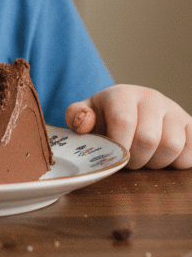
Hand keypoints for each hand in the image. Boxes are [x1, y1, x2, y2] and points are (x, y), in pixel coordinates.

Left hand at [65, 85, 191, 169]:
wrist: (129, 110)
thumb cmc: (103, 117)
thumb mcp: (84, 113)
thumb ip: (77, 117)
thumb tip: (83, 123)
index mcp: (122, 94)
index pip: (124, 121)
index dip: (118, 145)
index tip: (113, 156)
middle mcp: (151, 98)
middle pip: (149, 138)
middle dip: (134, 158)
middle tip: (127, 160)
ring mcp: (174, 110)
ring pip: (173, 146)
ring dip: (155, 162)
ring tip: (143, 158)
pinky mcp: (191, 124)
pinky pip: (191, 151)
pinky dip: (177, 162)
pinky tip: (161, 157)